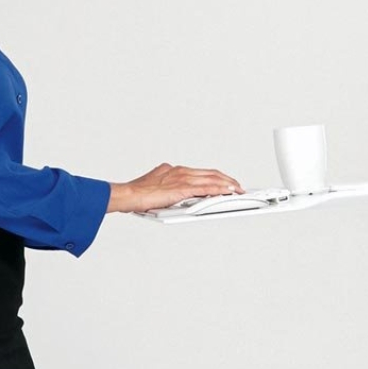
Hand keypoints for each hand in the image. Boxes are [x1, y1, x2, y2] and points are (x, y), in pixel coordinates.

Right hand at [107, 163, 244, 212]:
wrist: (128, 194)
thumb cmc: (137, 194)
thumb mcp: (157, 188)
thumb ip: (169, 191)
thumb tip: (176, 198)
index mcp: (174, 170)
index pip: (201, 172)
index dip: (215, 176)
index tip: (225, 181)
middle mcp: (180, 171)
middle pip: (210, 173)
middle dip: (226, 179)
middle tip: (237, 186)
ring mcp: (182, 178)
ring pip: (212, 179)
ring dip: (228, 184)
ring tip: (238, 190)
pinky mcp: (182, 188)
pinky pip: (206, 188)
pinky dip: (220, 189)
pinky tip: (228, 192)